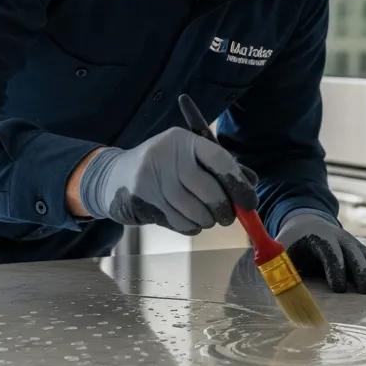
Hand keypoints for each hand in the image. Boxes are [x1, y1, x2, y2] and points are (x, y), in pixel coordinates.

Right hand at [78, 127, 257, 234]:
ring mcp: (151, 175)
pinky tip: (189, 221)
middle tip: (228, 218)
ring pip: (192, 209)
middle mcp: (166, 153)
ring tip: (207, 219)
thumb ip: (221, 169)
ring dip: (206, 220)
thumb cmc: (166, 167)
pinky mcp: (142, 197)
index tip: (250, 202)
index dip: (238, 183)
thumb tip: (251, 187)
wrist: (114, 175)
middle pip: (206, 187)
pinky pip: (177, 220)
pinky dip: (190, 226)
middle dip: (223, 208)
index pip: (219, 158)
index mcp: (184, 139)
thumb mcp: (191, 158)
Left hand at [275, 211, 365, 293]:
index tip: (338, 288)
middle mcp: (338, 238)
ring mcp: (352, 243)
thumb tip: (274, 290)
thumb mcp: (281, 251)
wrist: (306, 221)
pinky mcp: (360, 250)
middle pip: (352, 254)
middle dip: (360, 271)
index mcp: (317, 237)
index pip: (328, 252)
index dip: (334, 268)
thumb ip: (279, 268)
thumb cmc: (291, 243)